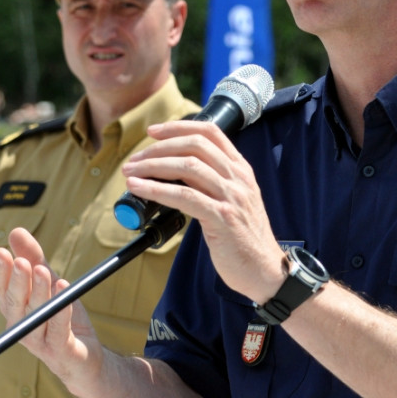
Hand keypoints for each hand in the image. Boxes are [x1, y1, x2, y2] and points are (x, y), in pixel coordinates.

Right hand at [0, 227, 101, 387]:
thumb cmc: (62, 318)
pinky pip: (59, 329)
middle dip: (17, 281)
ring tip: (44, 271)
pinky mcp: (61, 350)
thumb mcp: (50, 283)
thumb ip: (34, 258)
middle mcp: (22, 327)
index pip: (2, 290)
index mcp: (16, 310)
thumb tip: (15, 231)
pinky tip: (64, 289)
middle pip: (15, 303)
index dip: (1, 272)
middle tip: (20, 261)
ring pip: (36, 315)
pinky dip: (61, 310)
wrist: (84, 358)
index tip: (1, 252)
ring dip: (39, 292)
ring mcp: (40, 342)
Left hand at [121, 120, 286, 303]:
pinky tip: (140, 189)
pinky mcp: (222, 218)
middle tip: (134, 160)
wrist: (265, 270)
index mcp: (241, 170)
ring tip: (131, 173)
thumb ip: (212, 183)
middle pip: (195, 145)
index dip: (178, 127)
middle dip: (158, 148)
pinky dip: (156, 189)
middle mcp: (238, 178)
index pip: (210, 132)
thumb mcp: (234, 201)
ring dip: (152, 166)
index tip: (153, 131)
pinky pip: (184, 196)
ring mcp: (231, 197)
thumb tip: (173, 174)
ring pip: (188, 167)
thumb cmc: (244, 239)